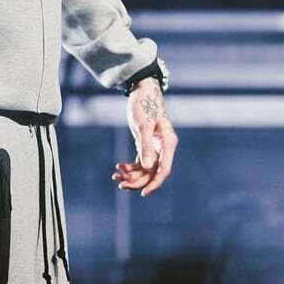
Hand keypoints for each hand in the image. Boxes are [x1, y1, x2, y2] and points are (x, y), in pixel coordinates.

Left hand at [112, 78, 177, 197]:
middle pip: (153, 172)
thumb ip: (146, 146)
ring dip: (132, 175)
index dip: (155, 183)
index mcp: (168, 143)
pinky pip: (140, 162)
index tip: (143, 193)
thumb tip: (149, 167)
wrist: (142, 90)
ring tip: (116, 176)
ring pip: (146, 169)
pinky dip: (130, 166)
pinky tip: (119, 167)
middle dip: (138, 181)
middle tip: (120, 184)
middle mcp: (163, 147)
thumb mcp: (144, 125)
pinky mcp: (146, 145)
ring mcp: (155, 147)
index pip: (164, 169)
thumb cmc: (145, 104)